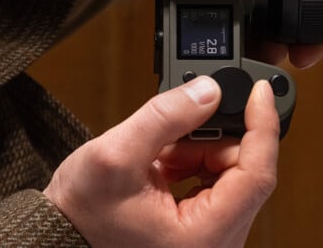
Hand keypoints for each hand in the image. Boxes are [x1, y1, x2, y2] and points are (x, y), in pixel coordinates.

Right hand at [44, 77, 278, 247]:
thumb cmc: (82, 215)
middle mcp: (217, 242)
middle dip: (211, 140)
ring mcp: (212, 237)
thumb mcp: (117, 155)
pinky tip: (163, 165)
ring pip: (229, 173)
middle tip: (171, 136)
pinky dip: (192, 163)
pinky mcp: (203, 229)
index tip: (259, 92)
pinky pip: (215, 183)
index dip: (262, 126)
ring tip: (159, 156)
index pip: (257, 174)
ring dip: (198, 151)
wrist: (60, 238)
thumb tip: (210, 90)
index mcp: (204, 236)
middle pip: (244, 170)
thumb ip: (166, 117)